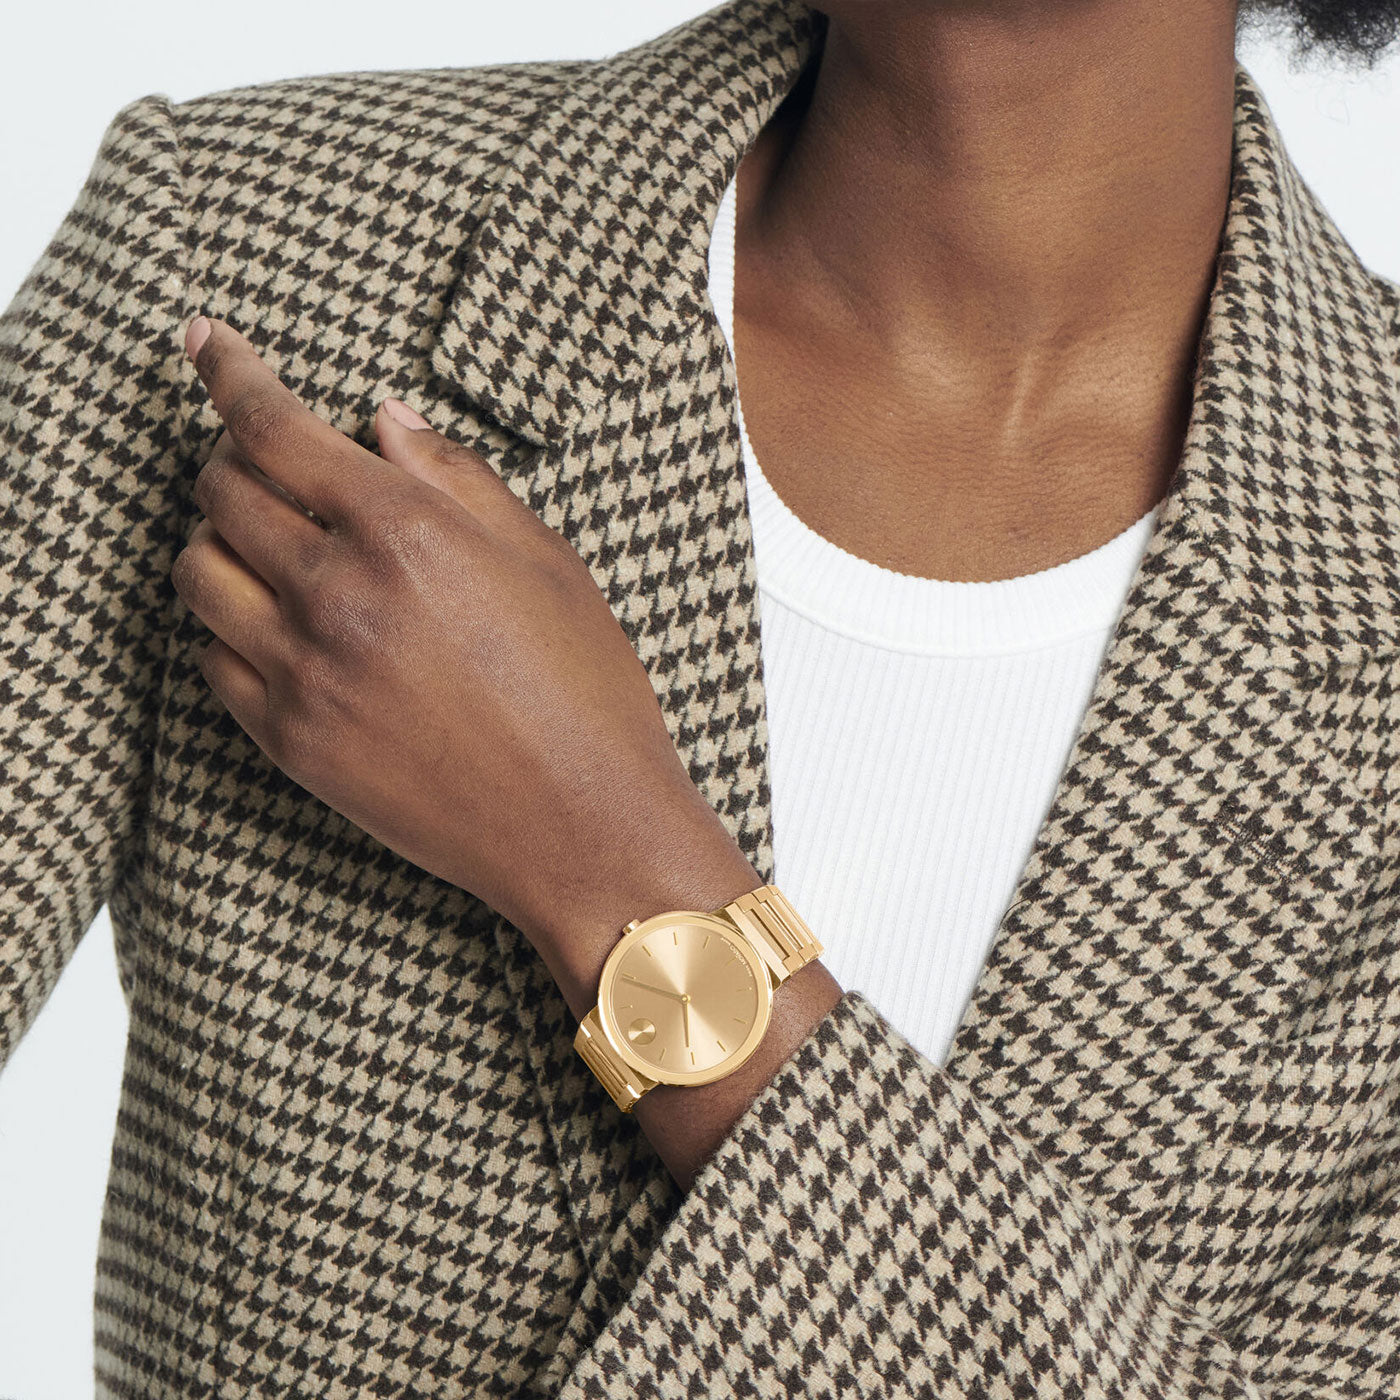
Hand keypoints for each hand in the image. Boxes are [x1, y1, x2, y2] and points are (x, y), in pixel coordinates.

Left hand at [171, 316, 758, 993]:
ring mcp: (303, 674)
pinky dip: (226, 623)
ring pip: (196, 574)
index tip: (206, 341)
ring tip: (266, 542)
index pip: (275, 426)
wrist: (583, 829)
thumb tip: (384, 422)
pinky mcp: (289, 742)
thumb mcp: (547, 561)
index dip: (230, 371)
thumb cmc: (588, 694)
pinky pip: (211, 659)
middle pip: (221, 490)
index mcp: (407, 533)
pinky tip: (276, 622)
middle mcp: (337, 595)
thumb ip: (458, 478)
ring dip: (217, 538)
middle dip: (232, 456)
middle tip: (268, 461)